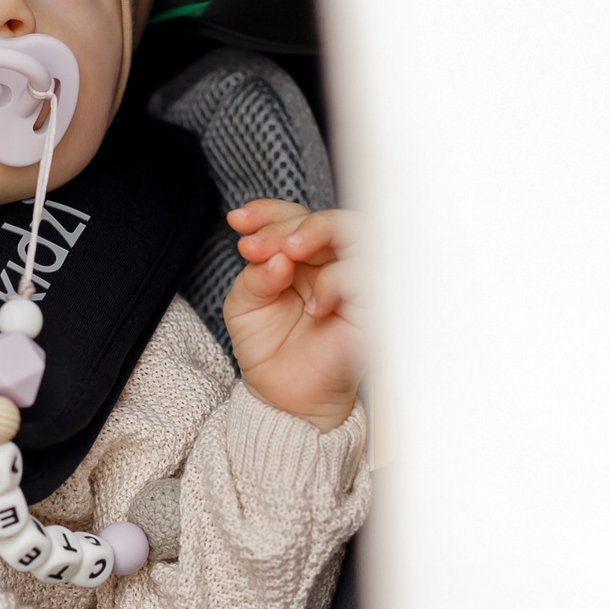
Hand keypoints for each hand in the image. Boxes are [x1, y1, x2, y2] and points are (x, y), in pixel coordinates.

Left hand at [223, 203, 364, 429]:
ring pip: (357, 233)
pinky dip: (337, 281)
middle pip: (328, 218)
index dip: (268, 211)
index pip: (294, 216)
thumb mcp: (244, 306)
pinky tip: (313, 306)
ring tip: (286, 255)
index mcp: (301, 256)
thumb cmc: (268, 347)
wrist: (284, 397)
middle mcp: (331, 264)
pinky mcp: (372, 308)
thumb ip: (255, 276)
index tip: (237, 221)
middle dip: (290, 223)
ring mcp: (354, 283)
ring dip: (318, 234)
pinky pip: (367, 276)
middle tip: (257, 246)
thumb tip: (277, 255)